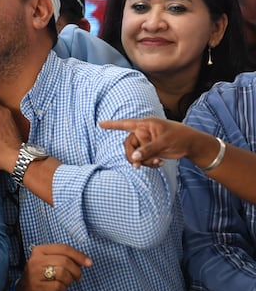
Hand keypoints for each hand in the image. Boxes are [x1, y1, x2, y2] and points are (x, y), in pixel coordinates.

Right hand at [17, 244, 91, 290]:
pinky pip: (58, 286)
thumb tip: (85, 260)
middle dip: (76, 271)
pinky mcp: (37, 287)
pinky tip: (58, 289)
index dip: (79, 255)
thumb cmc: (40, 275)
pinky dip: (63, 289)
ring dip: (69, 280)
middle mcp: (36, 260)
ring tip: (65, 282)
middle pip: (65, 261)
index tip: (89, 262)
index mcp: (39, 250)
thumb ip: (63, 257)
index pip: (63, 248)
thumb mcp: (48, 261)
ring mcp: (35, 273)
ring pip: (63, 273)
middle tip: (78, 277)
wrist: (24, 290)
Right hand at [100, 117, 218, 168]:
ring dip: (144, 161)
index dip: (112, 125)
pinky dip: (150, 162)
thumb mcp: (164, 142)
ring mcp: (146, 142)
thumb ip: (147, 149)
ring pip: (135, 154)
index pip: (125, 124)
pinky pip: (143, 158)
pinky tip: (160, 163)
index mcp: (145, 125)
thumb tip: (133, 158)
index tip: (100, 124)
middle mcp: (143, 132)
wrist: (191, 145)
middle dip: (132, 156)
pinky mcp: (150, 150)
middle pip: (129, 145)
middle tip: (137, 166)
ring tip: (157, 163)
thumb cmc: (179, 137)